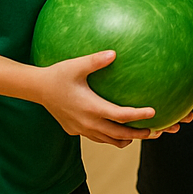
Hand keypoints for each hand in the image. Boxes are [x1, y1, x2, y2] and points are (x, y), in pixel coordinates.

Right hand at [36, 50, 162, 147]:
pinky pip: (96, 137)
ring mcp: (80, 129)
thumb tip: (114, 53)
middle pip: (118, 134)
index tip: (154, 112)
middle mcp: (87, 122)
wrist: (37, 89)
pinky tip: (115, 132)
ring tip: (139, 136)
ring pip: (107, 140)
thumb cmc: (58, 74)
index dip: (138, 116)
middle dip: (137, 134)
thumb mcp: (77, 65)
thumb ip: (96, 60)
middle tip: (155, 132)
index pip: (120, 116)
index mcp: (92, 108)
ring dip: (124, 139)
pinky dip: (109, 137)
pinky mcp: (74, 129)